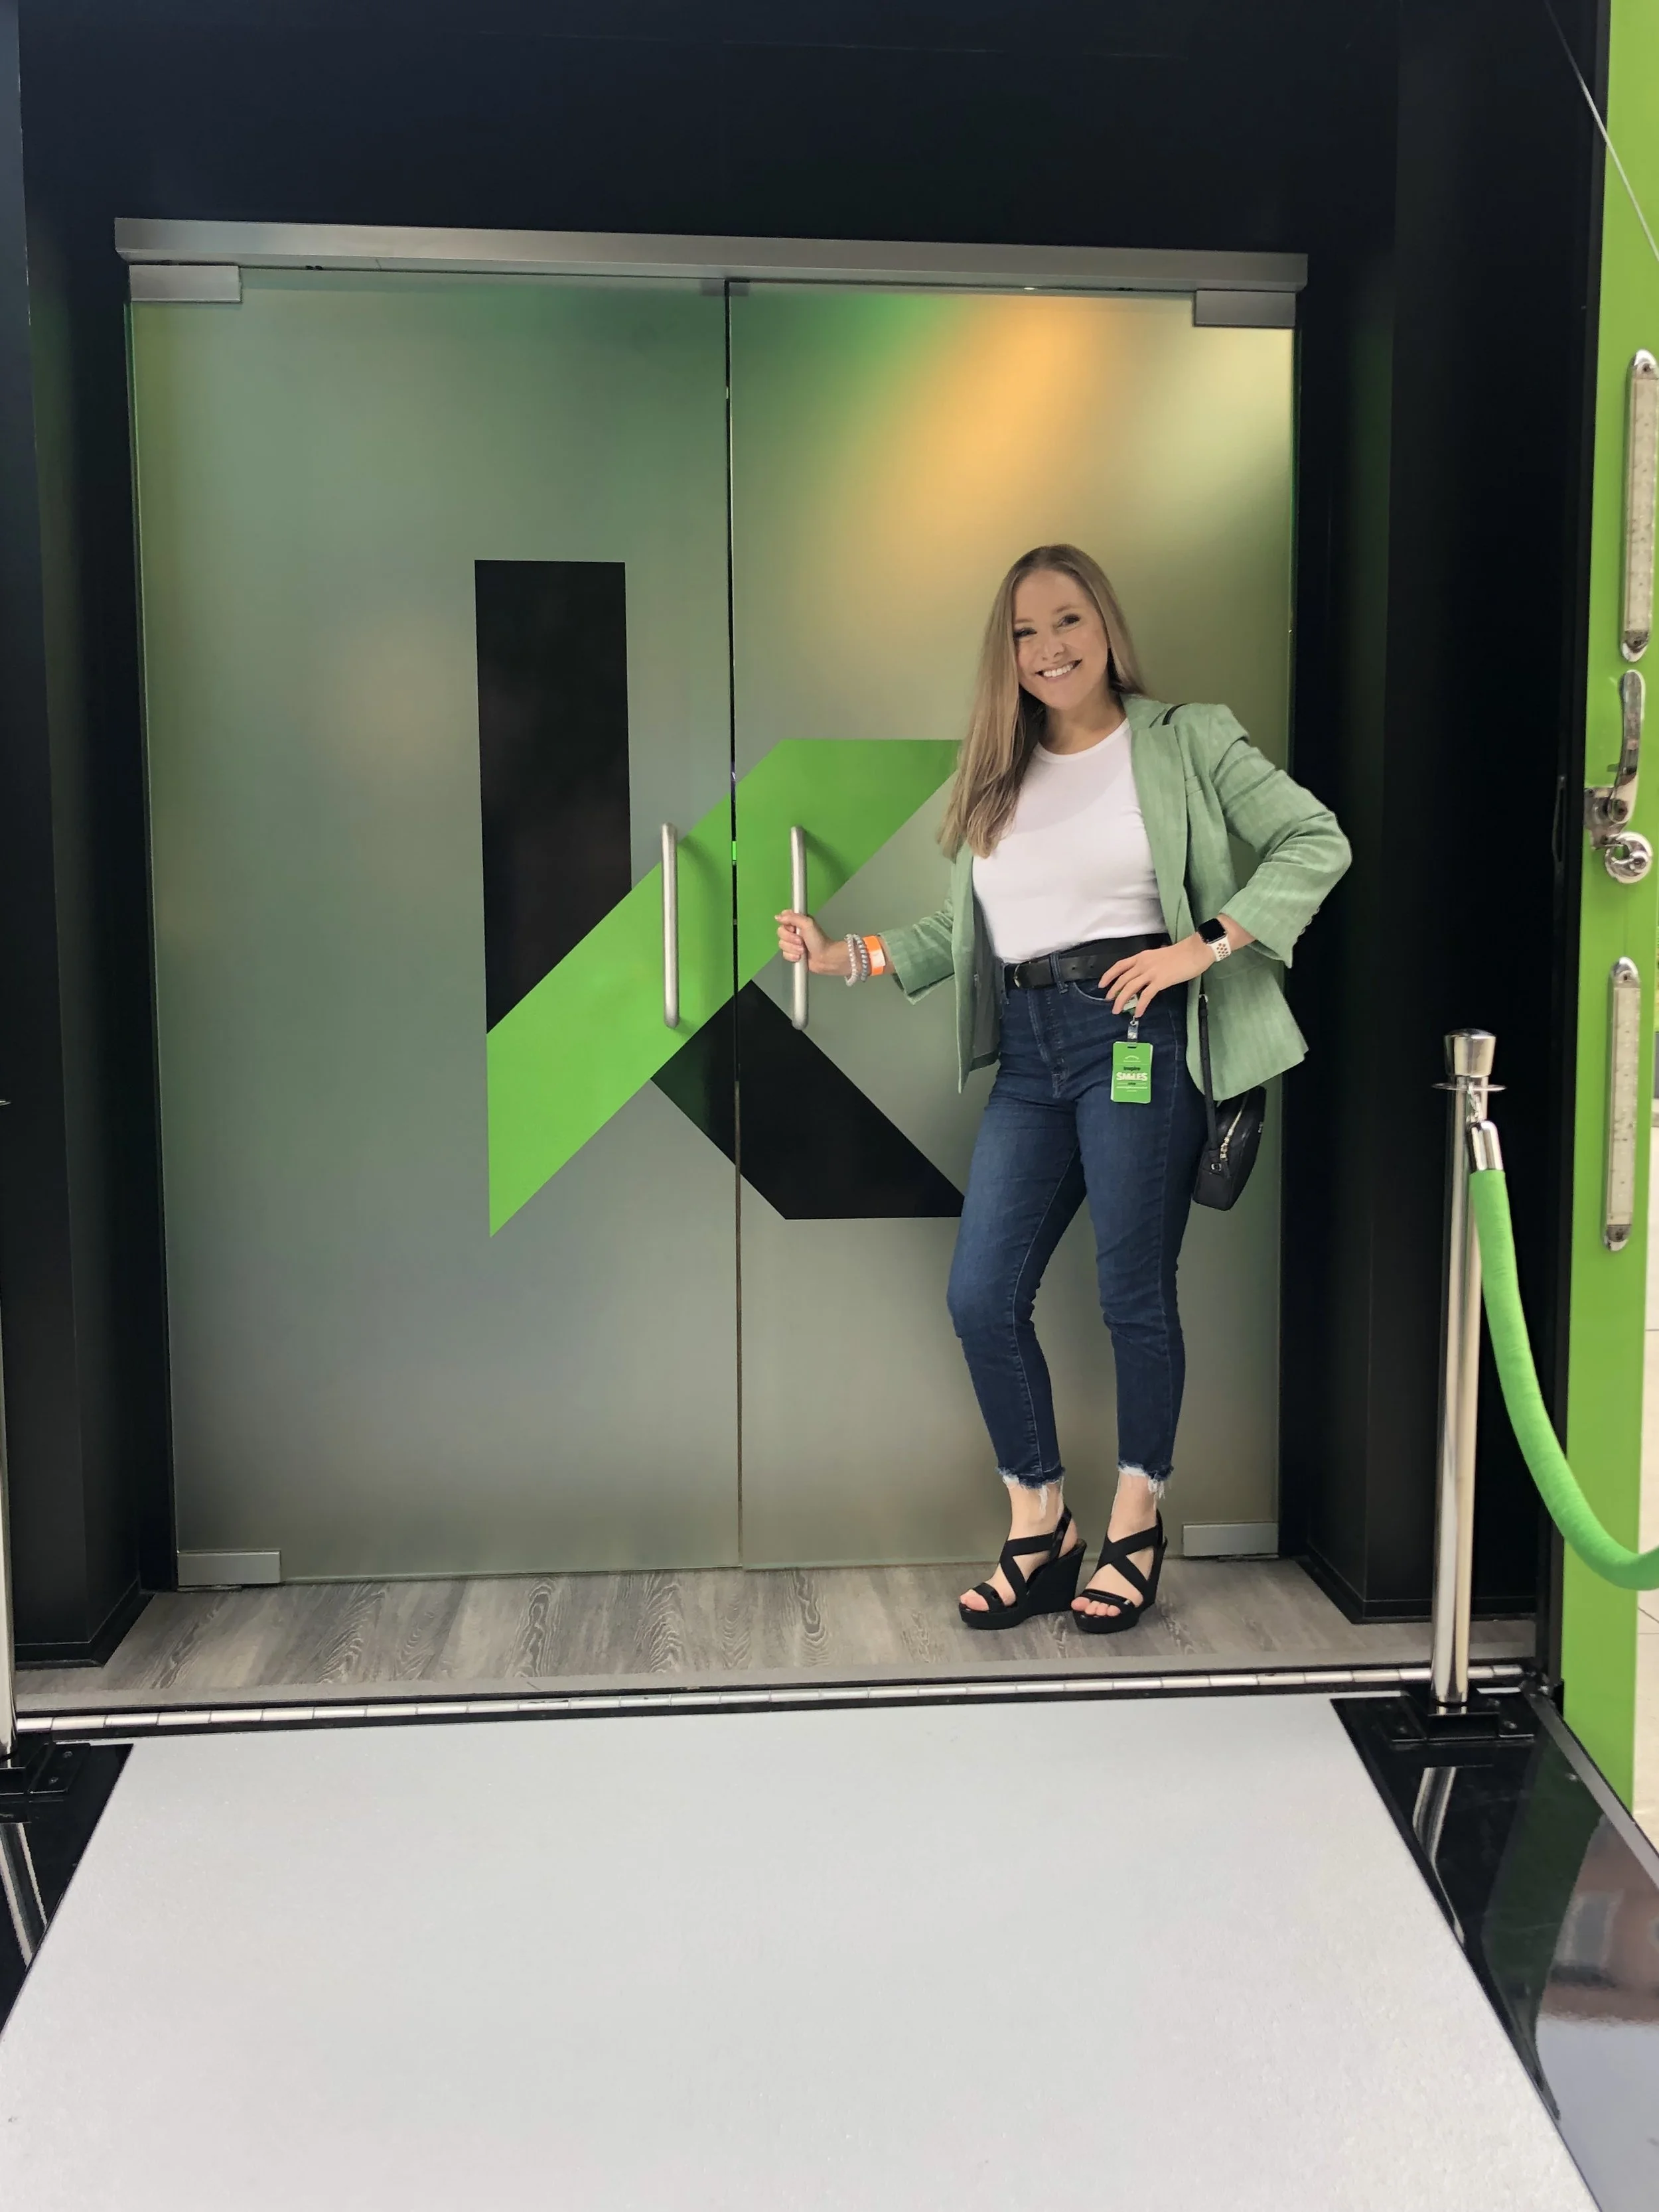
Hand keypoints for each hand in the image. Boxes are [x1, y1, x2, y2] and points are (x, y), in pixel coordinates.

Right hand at [777, 910, 852, 977]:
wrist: (825, 957)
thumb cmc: (818, 940)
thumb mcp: (807, 924)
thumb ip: (792, 917)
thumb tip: (778, 917)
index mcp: (798, 921)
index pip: (783, 918)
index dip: (786, 924)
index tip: (793, 928)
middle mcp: (794, 931)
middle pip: (780, 932)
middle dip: (790, 939)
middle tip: (801, 941)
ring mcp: (792, 943)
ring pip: (782, 944)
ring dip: (792, 948)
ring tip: (803, 950)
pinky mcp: (792, 954)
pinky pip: (784, 954)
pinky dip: (792, 956)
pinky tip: (800, 957)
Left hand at [1099, 935, 1213, 1016]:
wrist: (1195, 951)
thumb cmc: (1181, 953)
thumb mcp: (1159, 956)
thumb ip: (1150, 964)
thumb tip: (1145, 974)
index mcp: (1142, 956)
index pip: (1119, 965)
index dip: (1109, 975)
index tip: (1102, 984)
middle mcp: (1143, 964)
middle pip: (1122, 979)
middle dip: (1113, 991)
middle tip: (1109, 1001)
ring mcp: (1151, 972)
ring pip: (1130, 988)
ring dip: (1121, 1000)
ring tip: (1117, 1010)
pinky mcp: (1161, 981)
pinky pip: (1146, 995)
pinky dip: (1141, 1005)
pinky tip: (1138, 1013)